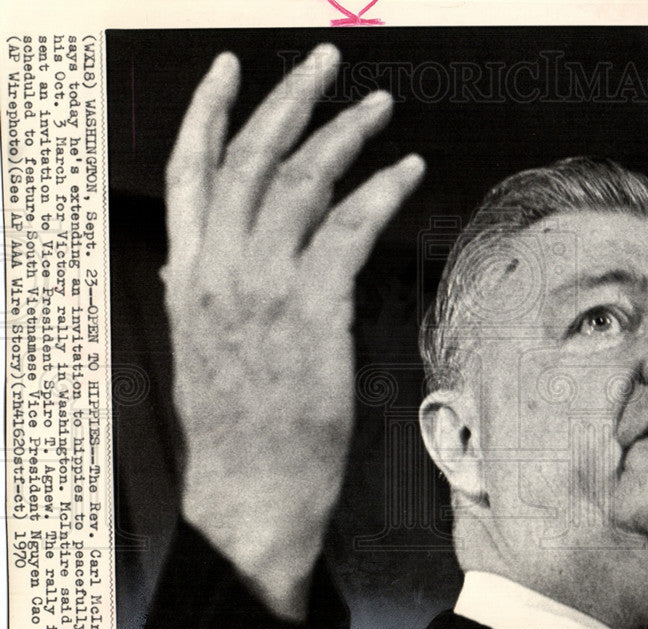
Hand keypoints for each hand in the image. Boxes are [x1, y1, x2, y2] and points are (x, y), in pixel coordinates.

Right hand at [161, 44, 424, 619]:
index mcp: (188, 278)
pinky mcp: (312, 311)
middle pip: (251, 159)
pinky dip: (380, 191)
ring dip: (345, 135)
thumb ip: (196, 297)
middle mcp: (218, 271)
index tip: (230, 71)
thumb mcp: (198, 353)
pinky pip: (348, 229)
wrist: (249, 492)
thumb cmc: (236, 430)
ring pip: (301, 183)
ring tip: (378, 108)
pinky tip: (406, 171)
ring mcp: (263, 289)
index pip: (189, 175)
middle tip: (324, 62)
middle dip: (289, 100)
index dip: (209, 114)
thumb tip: (187, 261)